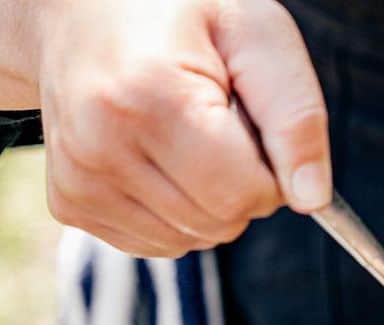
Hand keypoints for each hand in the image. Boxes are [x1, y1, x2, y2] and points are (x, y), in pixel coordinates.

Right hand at [0, 0, 331, 255]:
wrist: (78, 13)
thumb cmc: (179, 13)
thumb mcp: (254, 34)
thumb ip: (295, 116)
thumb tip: (312, 201)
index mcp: (149, 97)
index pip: (242, 194)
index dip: (268, 171)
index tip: (251, 126)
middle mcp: (102, 147)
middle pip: (218, 223)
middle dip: (237, 186)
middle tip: (214, 124)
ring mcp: (80, 182)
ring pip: (190, 241)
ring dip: (206, 202)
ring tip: (181, 136)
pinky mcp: (71, 205)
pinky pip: (157, 243)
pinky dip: (173, 212)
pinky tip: (155, 158)